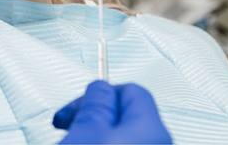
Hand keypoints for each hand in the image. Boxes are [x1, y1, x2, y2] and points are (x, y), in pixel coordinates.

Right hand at [53, 80, 171, 143]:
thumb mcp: (85, 131)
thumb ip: (96, 103)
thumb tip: (101, 87)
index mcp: (151, 129)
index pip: (131, 90)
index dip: (100, 92)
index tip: (78, 105)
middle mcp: (159, 144)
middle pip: (126, 114)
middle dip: (94, 114)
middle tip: (68, 123)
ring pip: (122, 135)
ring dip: (94, 133)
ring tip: (71, 141)